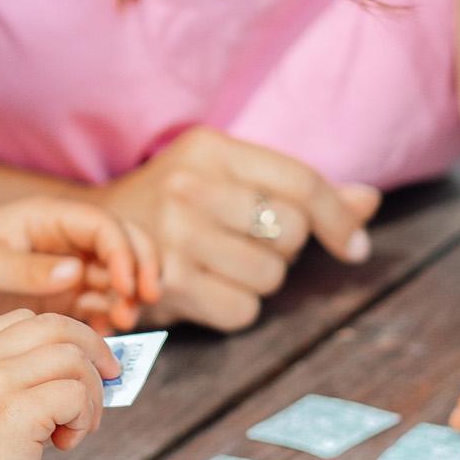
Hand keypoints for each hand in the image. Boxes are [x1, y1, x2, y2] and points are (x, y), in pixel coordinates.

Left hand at [0, 198, 159, 340]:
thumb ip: (28, 269)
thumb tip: (75, 272)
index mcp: (50, 219)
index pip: (103, 226)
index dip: (123, 252)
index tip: (127, 285)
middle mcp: (68, 241)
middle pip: (124, 245)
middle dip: (142, 269)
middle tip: (145, 301)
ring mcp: (71, 270)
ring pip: (118, 278)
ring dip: (129, 298)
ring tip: (123, 326)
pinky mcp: (67, 299)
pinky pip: (101, 306)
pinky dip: (111, 318)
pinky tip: (106, 335)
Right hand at [0, 309, 115, 459]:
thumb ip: (21, 376)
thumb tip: (89, 366)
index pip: (31, 320)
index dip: (69, 338)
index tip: (87, 363)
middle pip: (58, 328)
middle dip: (95, 352)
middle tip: (109, 381)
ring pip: (73, 359)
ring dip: (91, 395)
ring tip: (77, 428)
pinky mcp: (17, 410)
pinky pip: (76, 394)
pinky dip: (84, 419)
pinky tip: (63, 444)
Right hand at [91, 127, 380, 331]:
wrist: (90, 235)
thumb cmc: (176, 203)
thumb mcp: (228, 176)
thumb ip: (298, 188)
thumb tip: (369, 201)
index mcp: (210, 149)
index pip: (301, 182)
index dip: (339, 217)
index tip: (354, 245)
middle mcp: (190, 187)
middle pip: (292, 231)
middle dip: (285, 246)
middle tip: (249, 242)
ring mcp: (174, 237)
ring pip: (271, 275)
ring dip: (260, 279)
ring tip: (223, 264)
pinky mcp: (167, 286)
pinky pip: (243, 310)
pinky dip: (236, 307)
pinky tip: (208, 289)